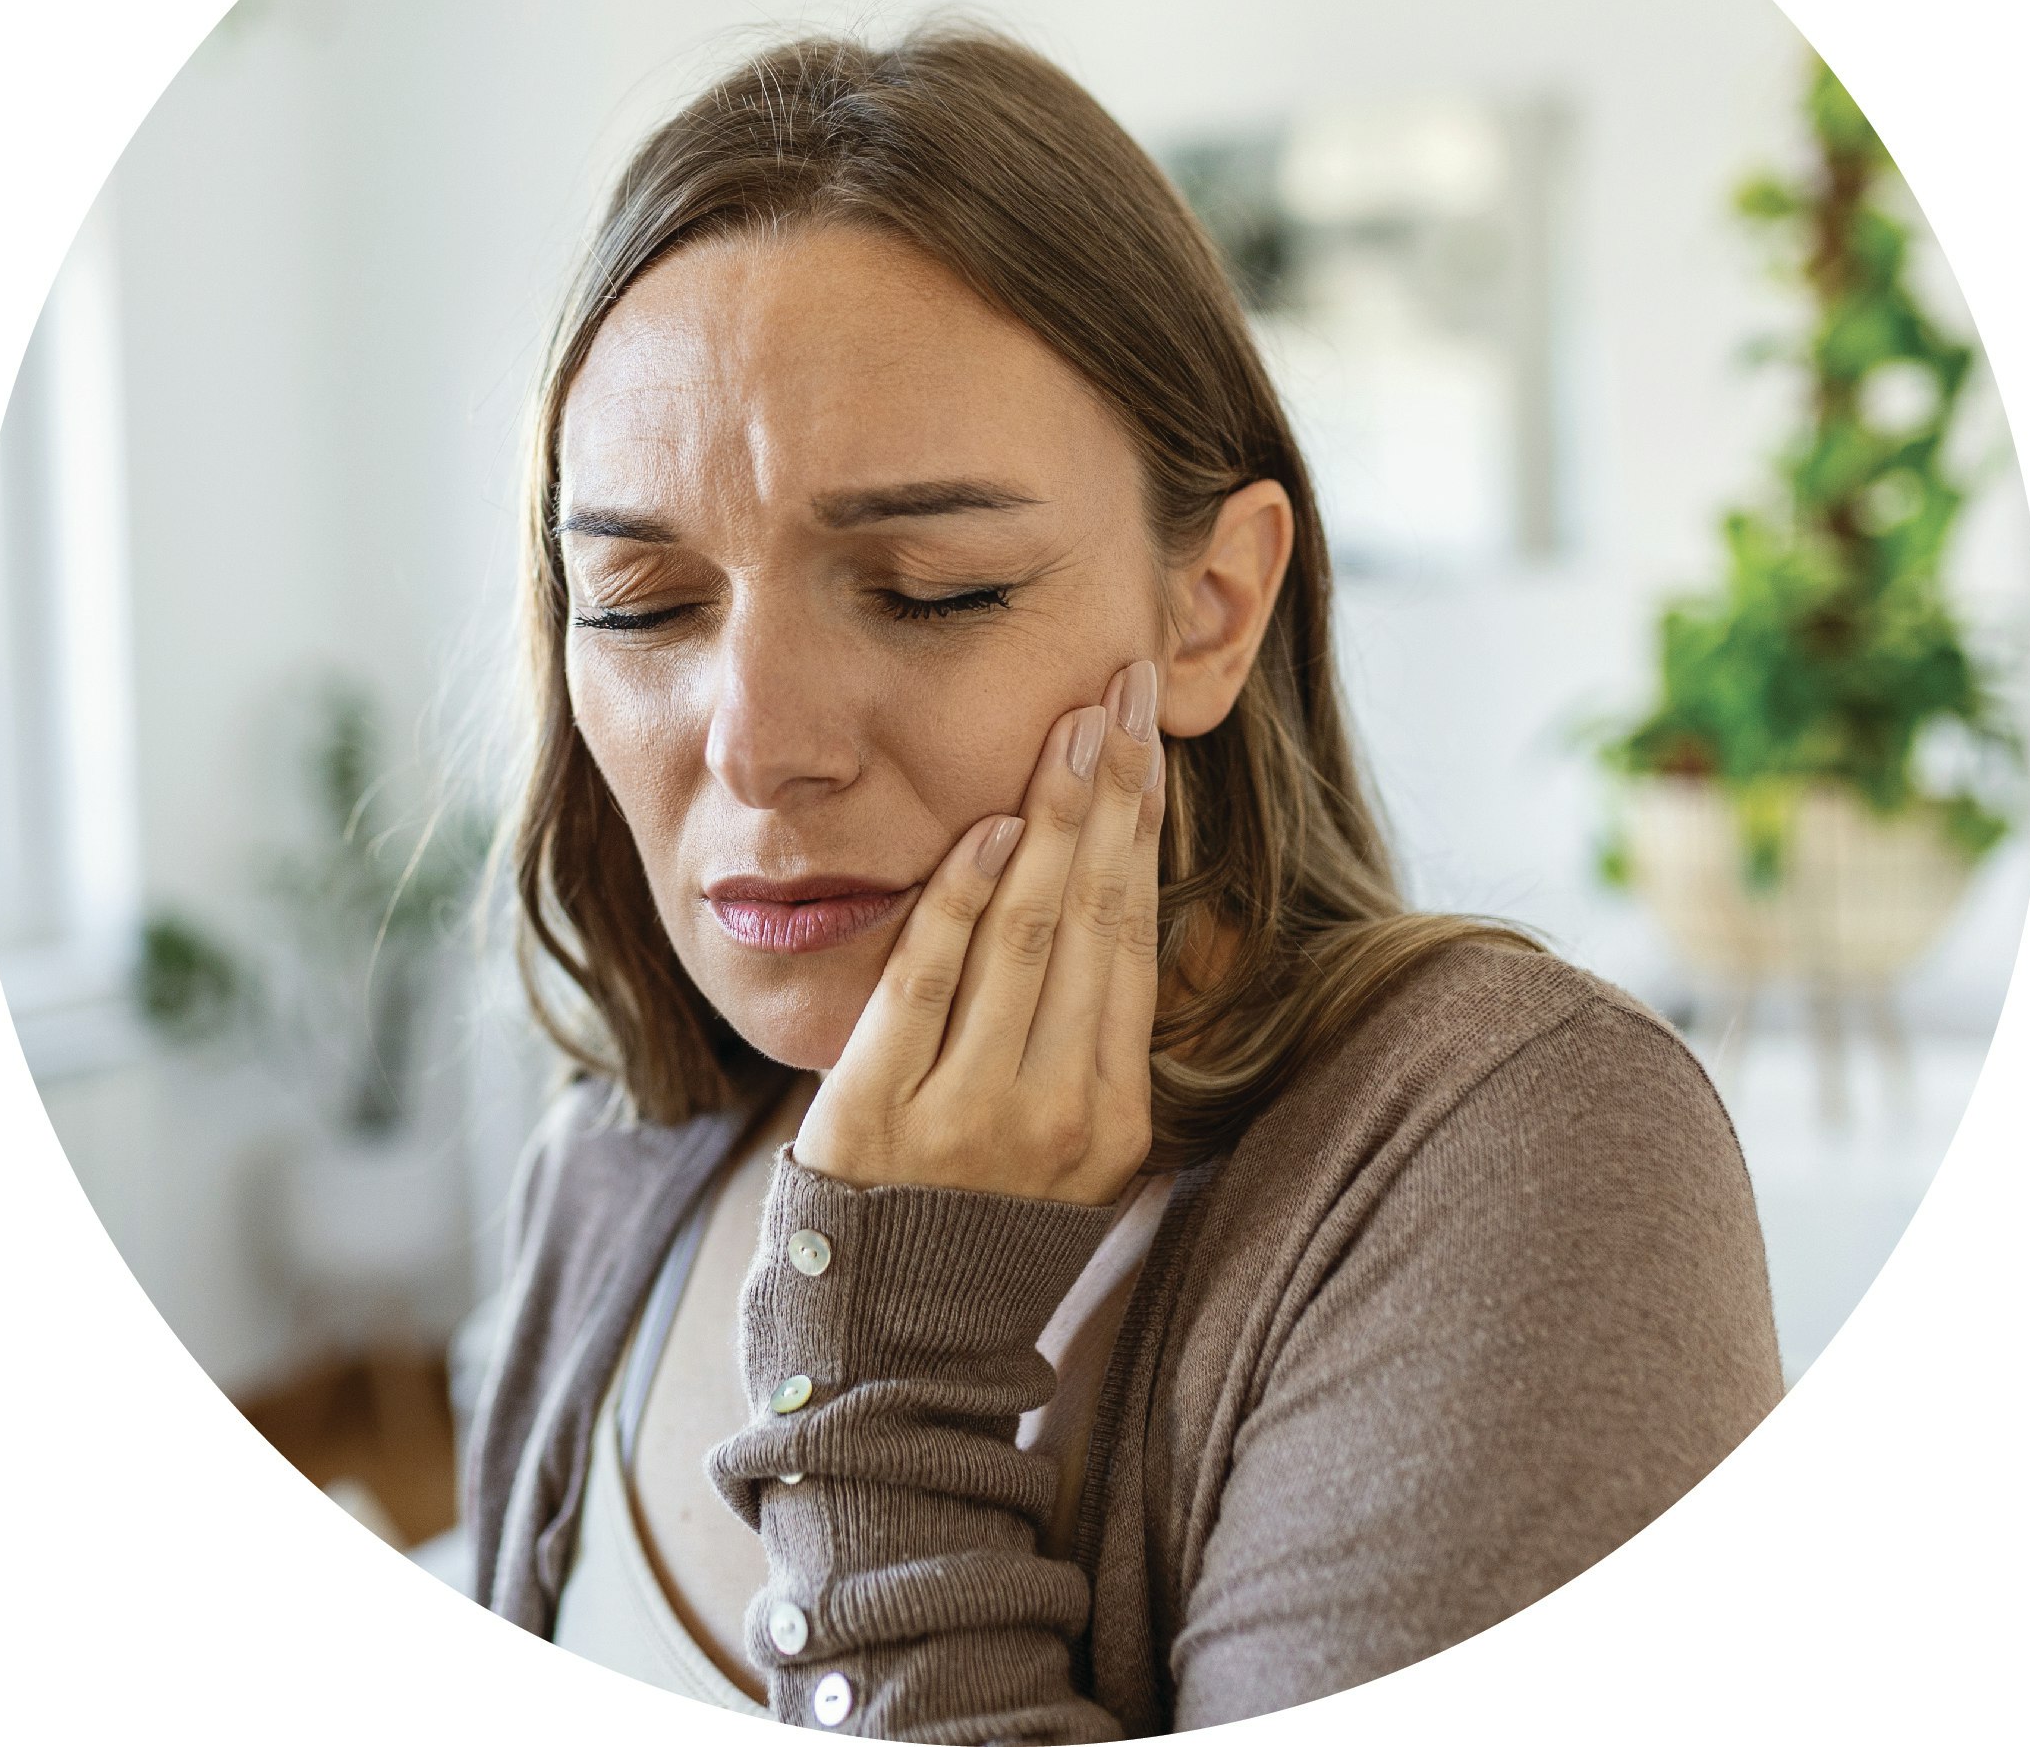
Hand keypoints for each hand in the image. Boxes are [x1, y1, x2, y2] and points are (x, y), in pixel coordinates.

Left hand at [793, 659, 1164, 1206]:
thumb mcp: (1069, 1145)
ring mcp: (968, 1115)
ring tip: (1073, 728)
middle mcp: (1057, 1112)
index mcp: (1114, 1116)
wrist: (889, 1338)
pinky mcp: (878, 1114)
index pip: (1136, 939)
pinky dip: (962, 900)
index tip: (1150, 739)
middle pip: (1095, 918)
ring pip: (1025, 937)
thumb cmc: (982, 1219)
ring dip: (1051, 820)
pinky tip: (990, 829)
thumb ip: (1091, 1035)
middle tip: (1125, 690)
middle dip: (1113, 792)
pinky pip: (928, 983)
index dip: (1145, 829)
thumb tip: (1114, 888)